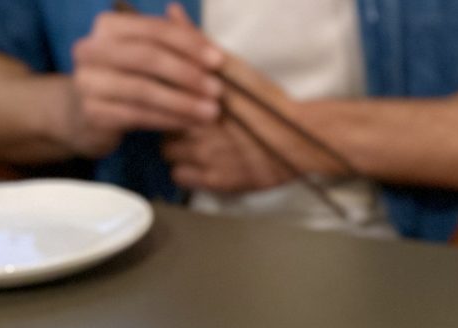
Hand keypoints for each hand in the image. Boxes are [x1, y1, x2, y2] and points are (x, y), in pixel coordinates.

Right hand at [69, 3, 223, 151]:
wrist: (83, 117)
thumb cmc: (126, 81)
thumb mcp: (148, 58)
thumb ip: (174, 45)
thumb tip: (203, 34)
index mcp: (107, 27)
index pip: (154, 30)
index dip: (189, 44)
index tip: (219, 60)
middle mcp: (90, 49)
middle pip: (147, 57)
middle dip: (187, 73)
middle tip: (218, 90)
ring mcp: (87, 81)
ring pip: (144, 90)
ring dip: (183, 102)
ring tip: (211, 112)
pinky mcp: (92, 113)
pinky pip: (138, 116)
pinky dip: (169, 120)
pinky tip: (191, 125)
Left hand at [162, 53, 335, 191]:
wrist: (296, 136)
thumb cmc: (266, 100)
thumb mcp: (231, 64)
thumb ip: (196, 40)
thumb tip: (171, 9)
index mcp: (197, 95)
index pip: (160, 97)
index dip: (171, 101)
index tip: (185, 104)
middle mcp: (196, 124)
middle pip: (162, 125)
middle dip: (174, 126)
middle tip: (195, 126)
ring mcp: (204, 155)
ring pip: (168, 154)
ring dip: (179, 150)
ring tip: (200, 145)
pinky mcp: (215, 180)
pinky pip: (179, 177)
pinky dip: (188, 171)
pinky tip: (204, 164)